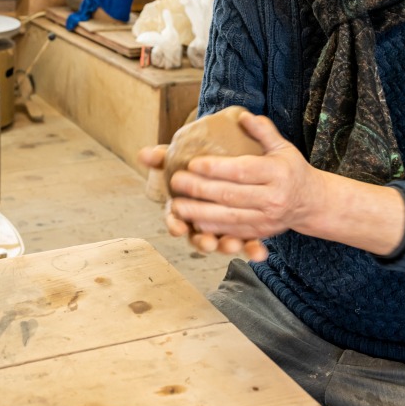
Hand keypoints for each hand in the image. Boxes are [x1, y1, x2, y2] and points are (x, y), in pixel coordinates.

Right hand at [138, 143, 266, 258]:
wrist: (235, 173)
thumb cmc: (202, 168)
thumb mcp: (183, 159)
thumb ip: (164, 158)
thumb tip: (144, 153)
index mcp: (184, 209)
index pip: (174, 220)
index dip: (175, 224)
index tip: (177, 227)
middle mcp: (202, 225)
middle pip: (198, 237)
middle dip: (203, 242)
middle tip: (208, 241)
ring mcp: (222, 231)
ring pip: (222, 243)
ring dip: (227, 247)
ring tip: (234, 245)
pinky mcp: (244, 234)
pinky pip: (248, 244)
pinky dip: (253, 250)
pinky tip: (260, 252)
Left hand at [164, 111, 322, 258]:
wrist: (312, 202)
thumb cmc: (291, 169)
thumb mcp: (282, 147)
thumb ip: (263, 131)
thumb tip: (242, 115)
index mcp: (277, 173)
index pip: (242, 170)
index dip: (215, 168)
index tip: (191, 163)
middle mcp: (273, 198)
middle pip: (231, 195)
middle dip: (200, 190)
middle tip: (175, 182)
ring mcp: (268, 218)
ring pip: (229, 217)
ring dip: (200, 213)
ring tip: (177, 206)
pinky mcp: (262, 232)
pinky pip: (235, 231)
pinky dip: (213, 228)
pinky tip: (194, 222)